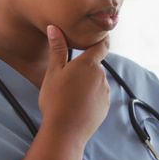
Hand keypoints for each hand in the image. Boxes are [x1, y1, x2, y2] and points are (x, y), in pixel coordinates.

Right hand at [38, 25, 109, 144]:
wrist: (65, 132)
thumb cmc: (55, 100)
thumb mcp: (53, 72)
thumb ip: (58, 49)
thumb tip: (54, 28)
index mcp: (89, 65)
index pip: (102, 45)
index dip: (101, 39)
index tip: (98, 36)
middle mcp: (101, 76)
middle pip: (95, 66)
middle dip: (84, 68)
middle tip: (67, 77)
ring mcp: (105, 92)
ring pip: (96, 81)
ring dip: (87, 83)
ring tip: (69, 95)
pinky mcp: (105, 107)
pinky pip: (98, 96)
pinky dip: (90, 97)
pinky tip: (76, 105)